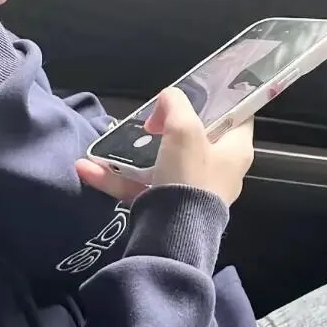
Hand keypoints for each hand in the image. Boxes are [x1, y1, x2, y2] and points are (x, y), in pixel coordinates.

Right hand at [75, 88, 253, 206]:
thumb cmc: (189, 174)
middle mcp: (218, 172)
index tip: (195, 94)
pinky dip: (116, 179)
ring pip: (161, 164)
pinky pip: (140, 188)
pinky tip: (88, 168)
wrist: (173, 233)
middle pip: (195, 140)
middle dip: (168, 128)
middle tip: (150, 121)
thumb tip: (166, 100)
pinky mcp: (167, 209)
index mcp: (235, 151)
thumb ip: (175, 103)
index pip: (238, 117)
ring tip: (109, 144)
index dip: (219, 101)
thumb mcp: (184, 128)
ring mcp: (191, 192)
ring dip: (132, 155)